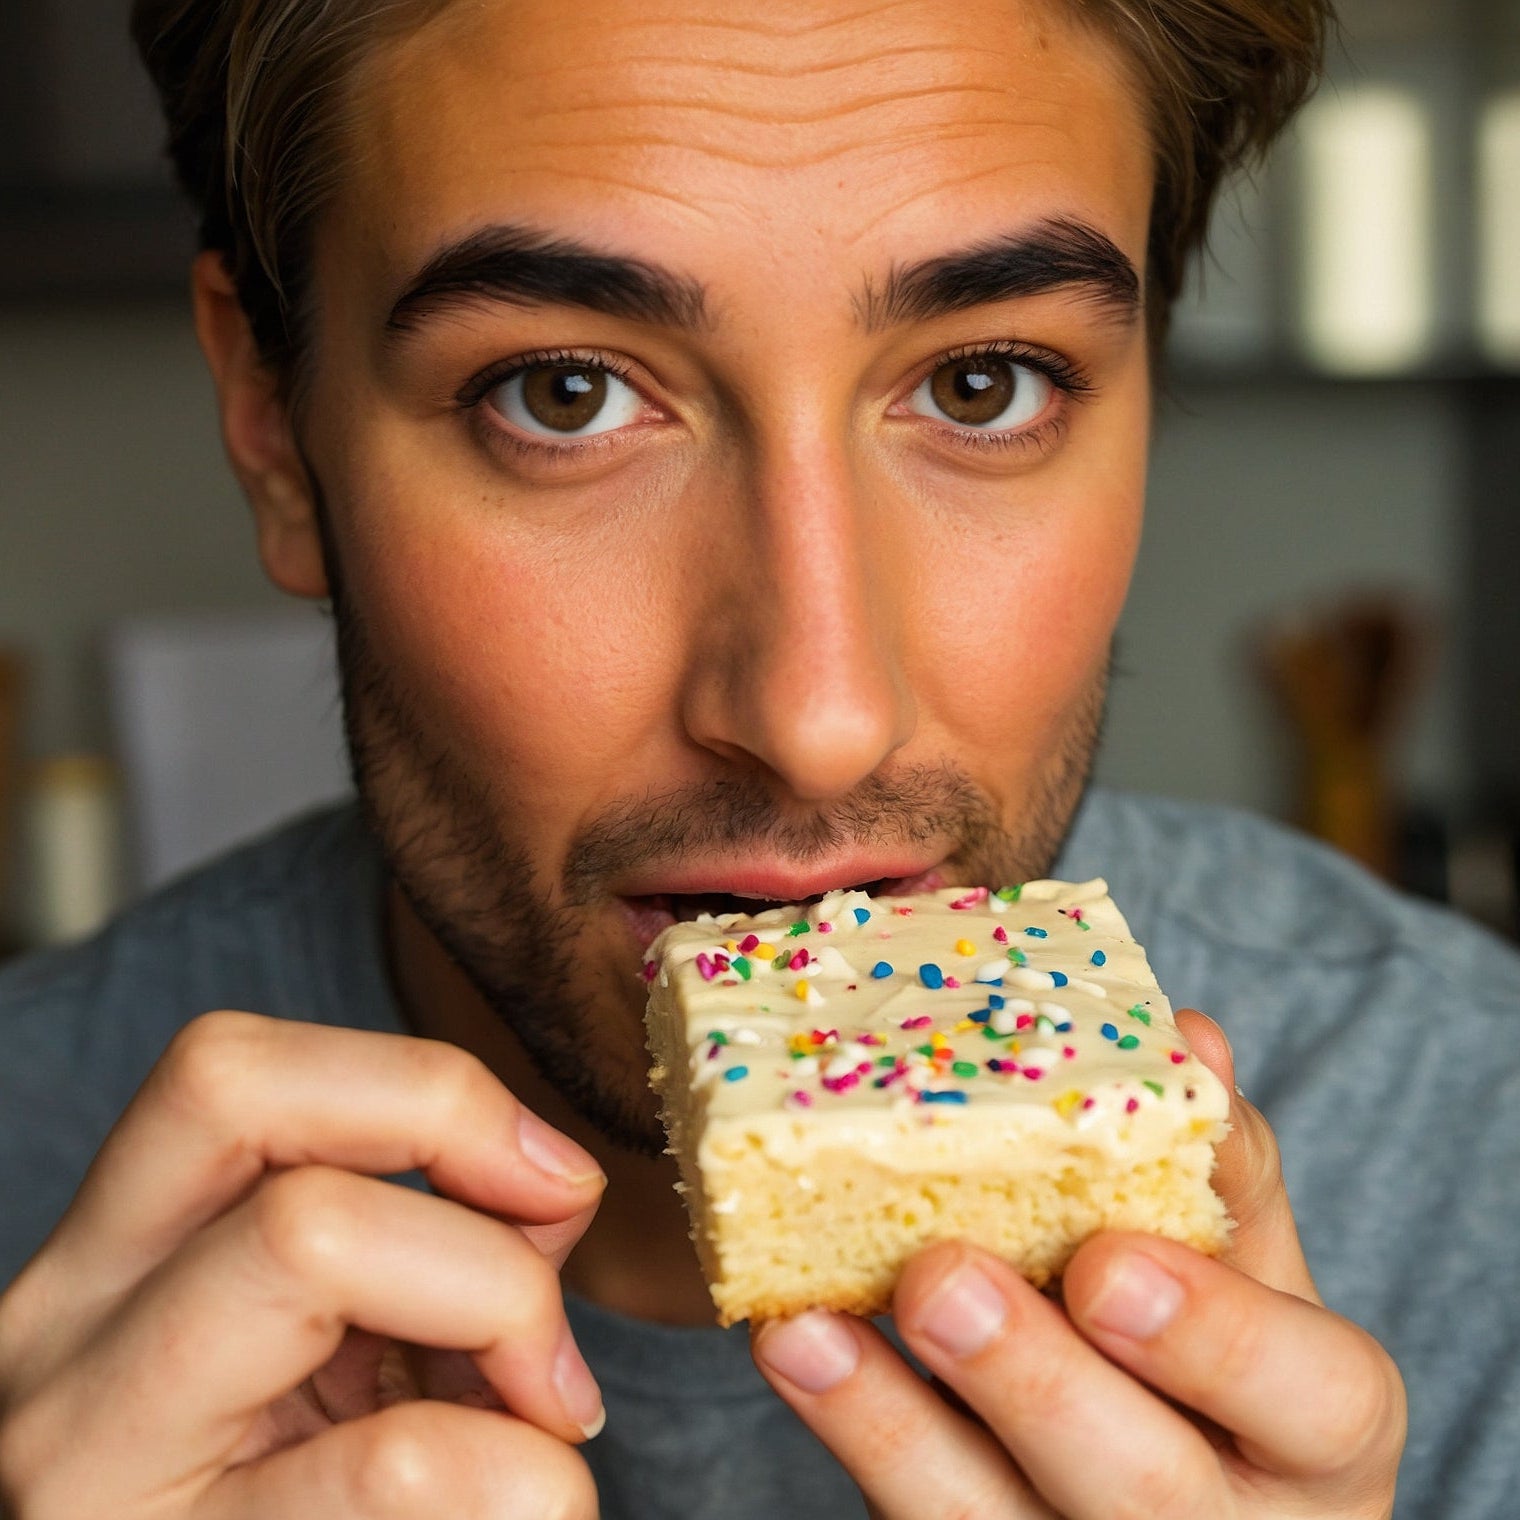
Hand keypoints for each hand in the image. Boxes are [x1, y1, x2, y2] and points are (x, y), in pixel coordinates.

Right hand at [0, 1012, 605, 1518]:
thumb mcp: (348, 1357)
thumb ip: (428, 1246)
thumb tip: (548, 1184)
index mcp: (113, 1267)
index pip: (229, 1068)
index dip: (424, 1086)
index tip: (550, 1178)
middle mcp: (58, 1340)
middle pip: (231, 1085)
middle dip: (445, 1120)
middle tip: (548, 1240)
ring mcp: (87, 1462)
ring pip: (310, 1236)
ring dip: (500, 1302)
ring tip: (542, 1415)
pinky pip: (394, 1463)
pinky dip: (523, 1479)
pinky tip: (529, 1511)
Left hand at [751, 1009, 1405, 1517]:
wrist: (1164, 1508)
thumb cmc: (1216, 1368)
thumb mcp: (1245, 1274)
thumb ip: (1218, 1168)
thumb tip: (1190, 1038)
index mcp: (1317, 1441)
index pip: (1314, 1401)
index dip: (1216, 1337)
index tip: (1107, 1261)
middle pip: (1145, 1488)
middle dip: (1034, 1381)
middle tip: (940, 1280)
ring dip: (893, 1426)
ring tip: (806, 1330)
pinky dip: (850, 1437)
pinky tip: (793, 1350)